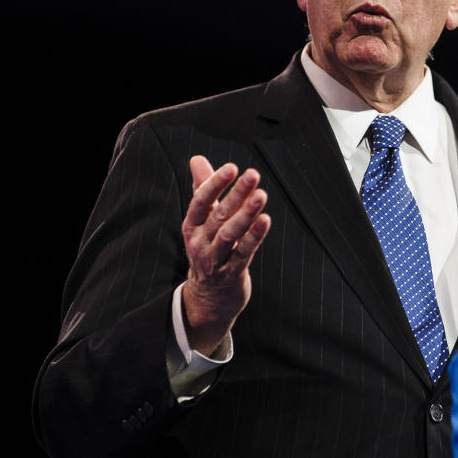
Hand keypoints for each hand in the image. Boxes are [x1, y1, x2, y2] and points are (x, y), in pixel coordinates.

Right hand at [180, 156, 270, 354]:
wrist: (208, 298)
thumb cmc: (208, 249)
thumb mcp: (202, 221)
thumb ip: (202, 189)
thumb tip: (196, 159)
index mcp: (192, 227)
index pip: (200, 202)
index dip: (215, 184)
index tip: (232, 167)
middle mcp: (200, 242)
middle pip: (219, 215)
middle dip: (236, 194)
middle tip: (253, 175)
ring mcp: (214, 260)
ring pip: (230, 234)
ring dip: (246, 214)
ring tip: (261, 196)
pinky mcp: (231, 274)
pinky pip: (243, 253)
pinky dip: (254, 237)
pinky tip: (266, 221)